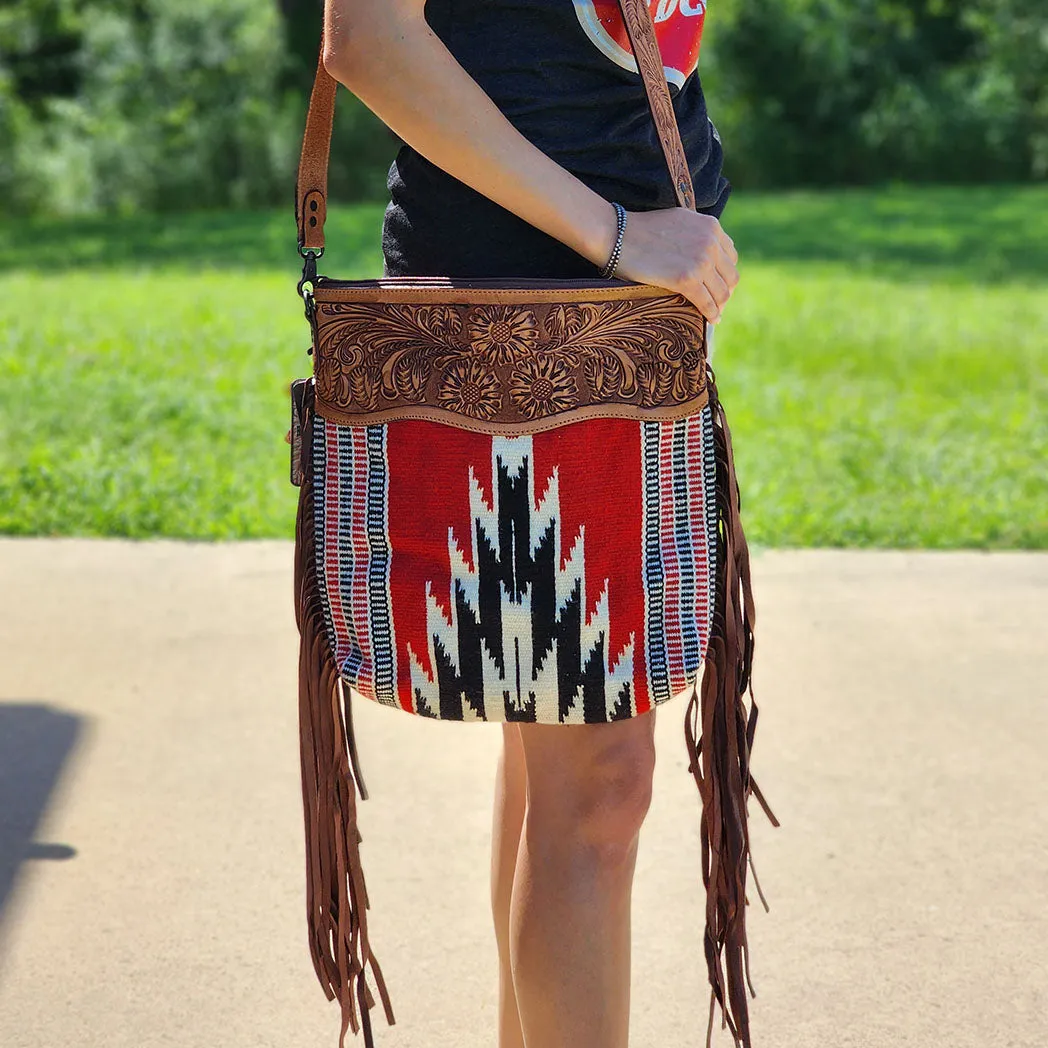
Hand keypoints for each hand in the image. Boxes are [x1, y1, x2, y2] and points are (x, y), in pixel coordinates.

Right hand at [614, 207, 738, 323]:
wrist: (618, 234)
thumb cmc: (641, 229)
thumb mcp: (679, 220)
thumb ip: (697, 232)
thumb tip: (706, 251)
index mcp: (711, 226)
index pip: (730, 256)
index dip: (725, 273)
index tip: (717, 284)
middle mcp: (710, 242)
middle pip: (730, 276)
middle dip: (725, 291)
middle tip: (716, 302)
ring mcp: (700, 261)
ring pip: (722, 292)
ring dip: (719, 305)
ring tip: (714, 312)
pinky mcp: (686, 279)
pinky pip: (707, 302)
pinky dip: (711, 314)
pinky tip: (711, 319)